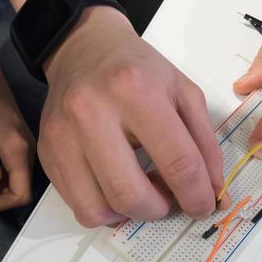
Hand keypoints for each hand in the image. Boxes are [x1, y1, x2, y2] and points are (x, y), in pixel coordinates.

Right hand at [40, 7, 222, 226]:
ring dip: (129, 214)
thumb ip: (204, 144)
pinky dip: (104, 208)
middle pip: (131, 195)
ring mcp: (62, 135)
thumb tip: (214, 194)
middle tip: (169, 199)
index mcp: (135, 90)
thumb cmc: (137, 70)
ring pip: (98, 210)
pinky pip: (77, 206)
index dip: (197, 195)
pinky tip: (116, 187)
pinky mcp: (47, 152)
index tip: (203, 206)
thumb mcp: (183, 92)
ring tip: (142, 192)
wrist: (83, 47)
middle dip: (159, 210)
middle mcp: (91, 112)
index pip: (176, 162)